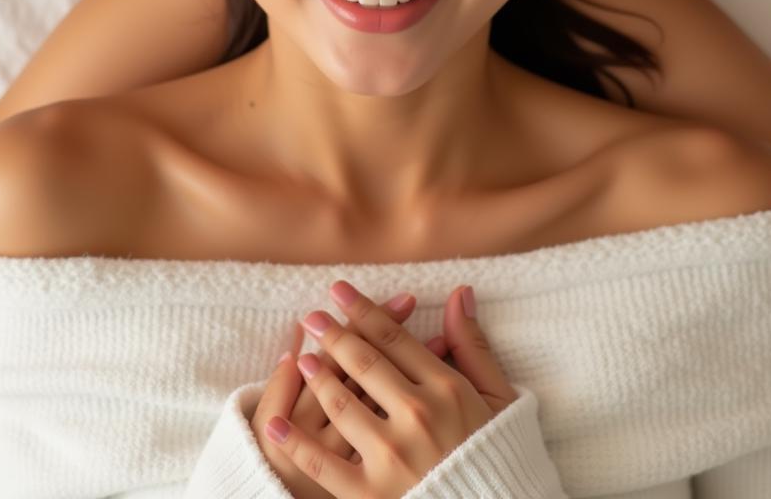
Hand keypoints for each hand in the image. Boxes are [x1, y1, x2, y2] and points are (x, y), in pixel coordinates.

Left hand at [264, 279, 516, 498]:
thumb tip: (460, 292)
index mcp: (446, 389)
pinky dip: (295, 443)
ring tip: (303, 358)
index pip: (394, 340)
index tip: (339, 291)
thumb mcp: (497, 397)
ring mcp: (392, 457)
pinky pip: (324, 465)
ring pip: (342, 405)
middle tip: (312, 316)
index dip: (364, 311)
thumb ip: (472, 345)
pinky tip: (274, 424)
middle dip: (334, 335)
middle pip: (365, 364)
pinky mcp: (372, 494)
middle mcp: (417, 416)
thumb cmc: (497, 456)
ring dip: (318, 377)